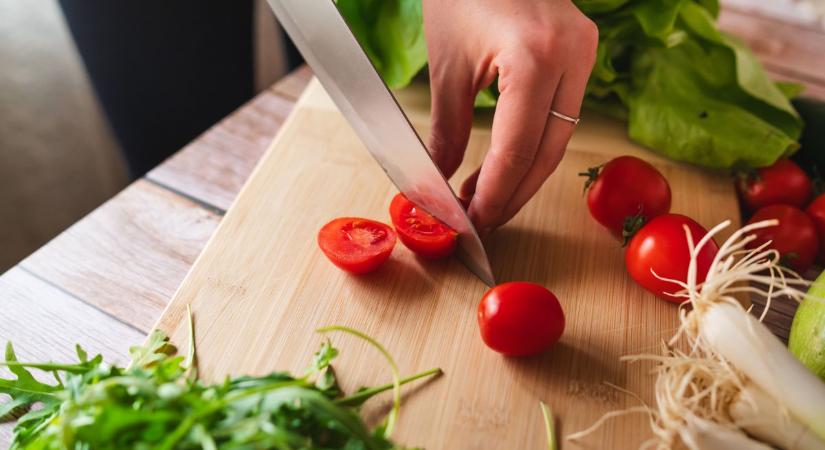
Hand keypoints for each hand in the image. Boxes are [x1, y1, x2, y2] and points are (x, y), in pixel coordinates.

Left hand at [422, 0, 597, 234]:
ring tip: (489, 201)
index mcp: (536, 56)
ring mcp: (584, 52)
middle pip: (547, 152)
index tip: (472, 220)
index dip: (494, 193)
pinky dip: (535, 146)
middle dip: (511, 193)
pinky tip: (507, 166)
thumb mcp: (447, 67)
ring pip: (560, 139)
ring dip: (524, 176)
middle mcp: (572, 55)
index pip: (517, 148)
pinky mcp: (581, 52)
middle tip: (481, 221)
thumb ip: (446, 131)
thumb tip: (438, 182)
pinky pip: (563, 115)